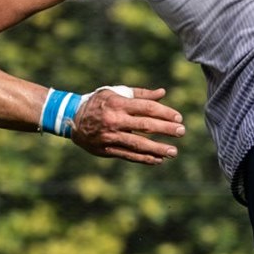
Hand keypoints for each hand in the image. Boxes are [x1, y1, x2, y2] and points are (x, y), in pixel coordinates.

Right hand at [69, 87, 184, 163]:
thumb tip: (162, 93)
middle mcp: (114, 120)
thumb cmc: (98, 103)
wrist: (72, 120)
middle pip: (145, 125)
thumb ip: (140, 94)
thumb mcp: (115, 93)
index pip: (146, 108)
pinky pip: (129, 155)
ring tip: (174, 152)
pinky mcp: (107, 149)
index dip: (164, 113)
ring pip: (138, 144)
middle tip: (181, 131)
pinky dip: (144, 158)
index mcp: (117, 103)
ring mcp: (110, 136)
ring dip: (158, 148)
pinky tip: (158, 160)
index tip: (178, 118)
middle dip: (165, 129)